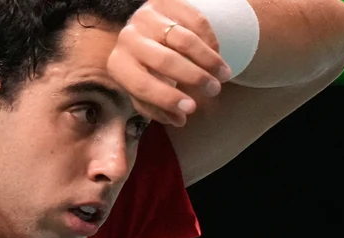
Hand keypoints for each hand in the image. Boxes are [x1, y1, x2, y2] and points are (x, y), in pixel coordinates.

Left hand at [108, 0, 234, 125]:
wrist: (147, 30)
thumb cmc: (146, 68)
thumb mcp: (144, 89)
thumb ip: (158, 107)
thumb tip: (180, 120)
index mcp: (118, 64)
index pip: (142, 85)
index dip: (167, 98)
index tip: (192, 108)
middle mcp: (128, 38)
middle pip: (165, 61)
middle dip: (193, 78)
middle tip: (215, 91)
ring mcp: (147, 17)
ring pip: (184, 40)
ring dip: (208, 60)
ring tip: (224, 75)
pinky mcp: (167, 2)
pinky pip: (196, 22)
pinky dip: (210, 41)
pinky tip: (218, 55)